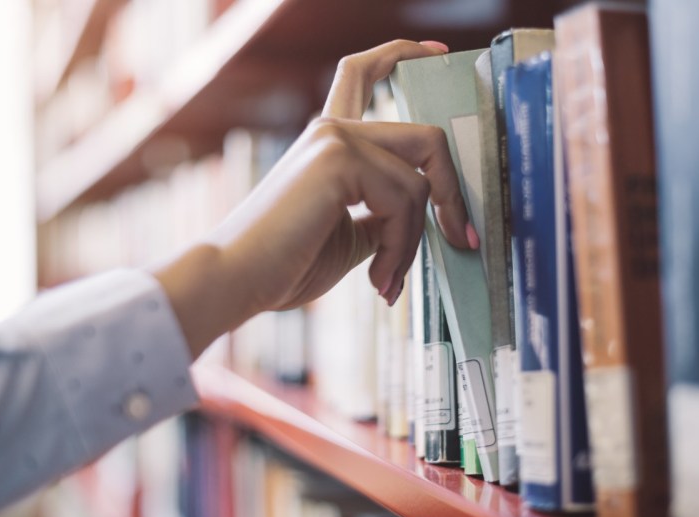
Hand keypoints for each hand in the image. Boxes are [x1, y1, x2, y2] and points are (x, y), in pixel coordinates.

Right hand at [154, 40, 473, 357]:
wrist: (237, 281)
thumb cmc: (284, 265)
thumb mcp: (351, 236)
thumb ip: (385, 215)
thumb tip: (426, 217)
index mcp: (328, 141)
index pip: (364, 72)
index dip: (404, 55)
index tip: (437, 53)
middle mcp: (332, 128)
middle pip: (425, 138)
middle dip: (452, 192)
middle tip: (461, 238)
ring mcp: (335, 138)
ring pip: (420, 181)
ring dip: (415, 241)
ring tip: (388, 279)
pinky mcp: (339, 158)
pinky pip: (405, 200)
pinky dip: (402, 247)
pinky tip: (378, 278)